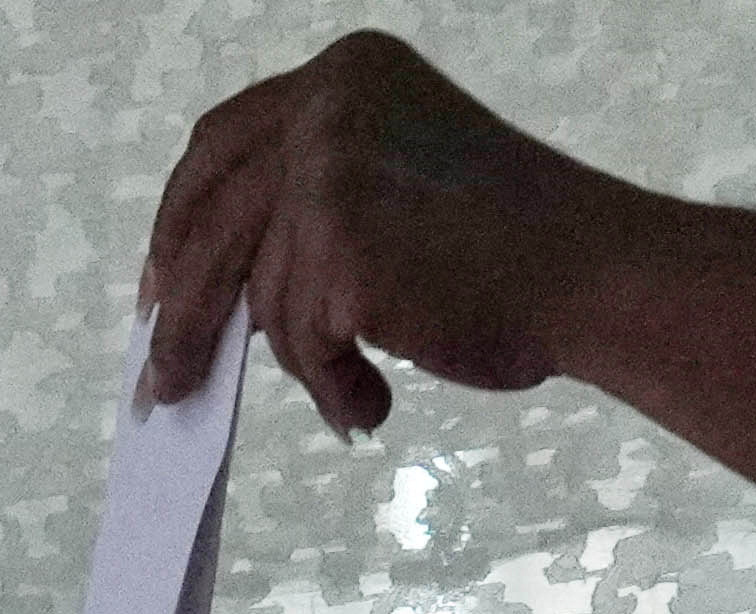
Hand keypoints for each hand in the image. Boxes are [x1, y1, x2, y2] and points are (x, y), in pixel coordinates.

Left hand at [141, 32, 652, 431]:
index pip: (221, 145)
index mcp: (345, 74)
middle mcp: (329, 105)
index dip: (179, 220)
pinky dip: (336, 385)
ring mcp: (330, 171)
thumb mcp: (400, 188)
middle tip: (163, 383)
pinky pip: (303, 344)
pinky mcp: (340, 245)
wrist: (597, 273)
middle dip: (182, 315)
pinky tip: (378, 396)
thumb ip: (314, 209)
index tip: (158, 282)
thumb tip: (216, 294)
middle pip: (212, 227)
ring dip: (311, 363)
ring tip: (363, 389)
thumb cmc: (519, 250)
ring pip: (266, 302)